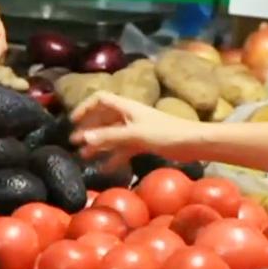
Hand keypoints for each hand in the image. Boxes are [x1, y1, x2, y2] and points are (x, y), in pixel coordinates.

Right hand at [69, 92, 199, 160]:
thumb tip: (84, 139)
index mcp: (126, 107)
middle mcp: (129, 116)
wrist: (193, 143)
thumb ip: (109, 137)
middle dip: (88, 129)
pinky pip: (122, 148)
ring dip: (98, 144)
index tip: (73, 121)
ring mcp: (135, 129)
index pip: (100, 99)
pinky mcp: (143, 142)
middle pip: (103, 118)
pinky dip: (113, 157)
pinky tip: (104, 168)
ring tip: (84, 156)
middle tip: (74, 142)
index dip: (85, 108)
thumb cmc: (165, 133)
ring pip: (111, 135)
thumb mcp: (134, 136)